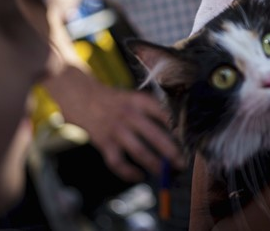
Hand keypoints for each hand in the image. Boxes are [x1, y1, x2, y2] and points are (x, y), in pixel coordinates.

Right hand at [45, 70, 184, 180]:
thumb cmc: (112, 98)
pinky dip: (129, 173)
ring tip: (164, 173)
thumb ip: (149, 109)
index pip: (164, 114)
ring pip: (139, 151)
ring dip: (154, 165)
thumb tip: (172, 128)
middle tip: (181, 163)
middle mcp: (129, 114)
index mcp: (139, 101)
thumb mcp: (132, 96)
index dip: (178, 128)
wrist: (80, 94)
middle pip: (156, 136)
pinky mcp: (103, 142)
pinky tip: (138, 176)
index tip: (189, 139)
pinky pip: (118, 162)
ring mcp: (116, 129)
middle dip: (171, 152)